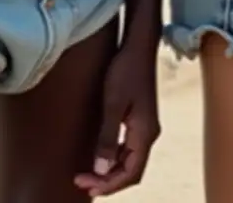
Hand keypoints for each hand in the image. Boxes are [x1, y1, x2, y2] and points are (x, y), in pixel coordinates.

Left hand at [74, 43, 160, 197]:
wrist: (139, 46)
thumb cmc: (125, 70)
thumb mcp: (113, 104)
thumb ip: (108, 138)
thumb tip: (101, 169)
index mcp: (145, 133)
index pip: (130, 173)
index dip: (109, 185)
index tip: (86, 185)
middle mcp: (149, 134)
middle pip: (132, 170)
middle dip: (109, 181)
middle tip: (83, 182)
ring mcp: (146, 126)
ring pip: (131, 160)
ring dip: (112, 171)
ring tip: (89, 175)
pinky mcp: (141, 119)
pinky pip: (130, 148)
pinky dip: (116, 158)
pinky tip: (102, 156)